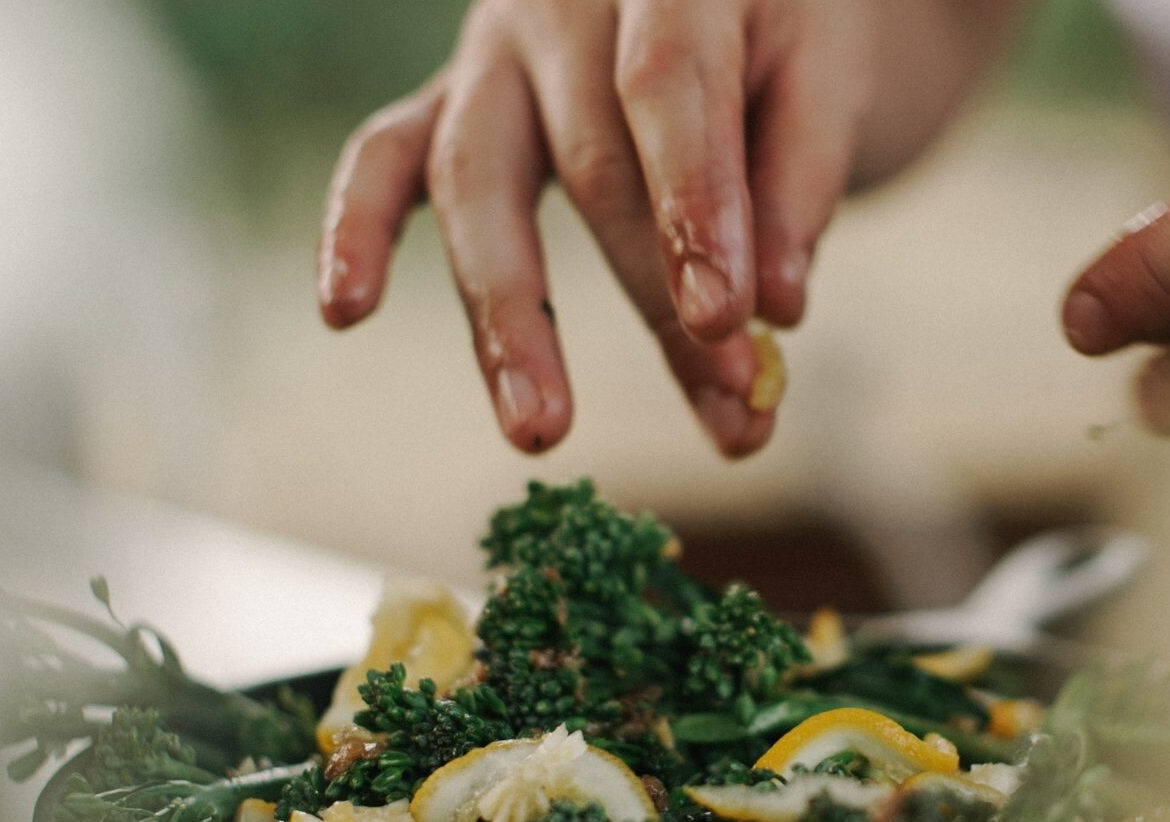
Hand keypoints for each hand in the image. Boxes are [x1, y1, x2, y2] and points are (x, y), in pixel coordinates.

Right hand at [317, 0, 1018, 456]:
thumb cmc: (783, 31)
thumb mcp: (825, 74)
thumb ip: (801, 182)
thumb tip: (774, 309)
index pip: (668, 84)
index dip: (695, 205)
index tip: (728, 320)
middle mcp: (562, 0)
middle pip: (590, 159)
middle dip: (655, 299)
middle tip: (725, 410)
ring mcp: (492, 48)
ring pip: (476, 179)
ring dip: (509, 315)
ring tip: (538, 429)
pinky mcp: (451, 98)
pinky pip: (385, 156)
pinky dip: (358, 229)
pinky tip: (343, 310)